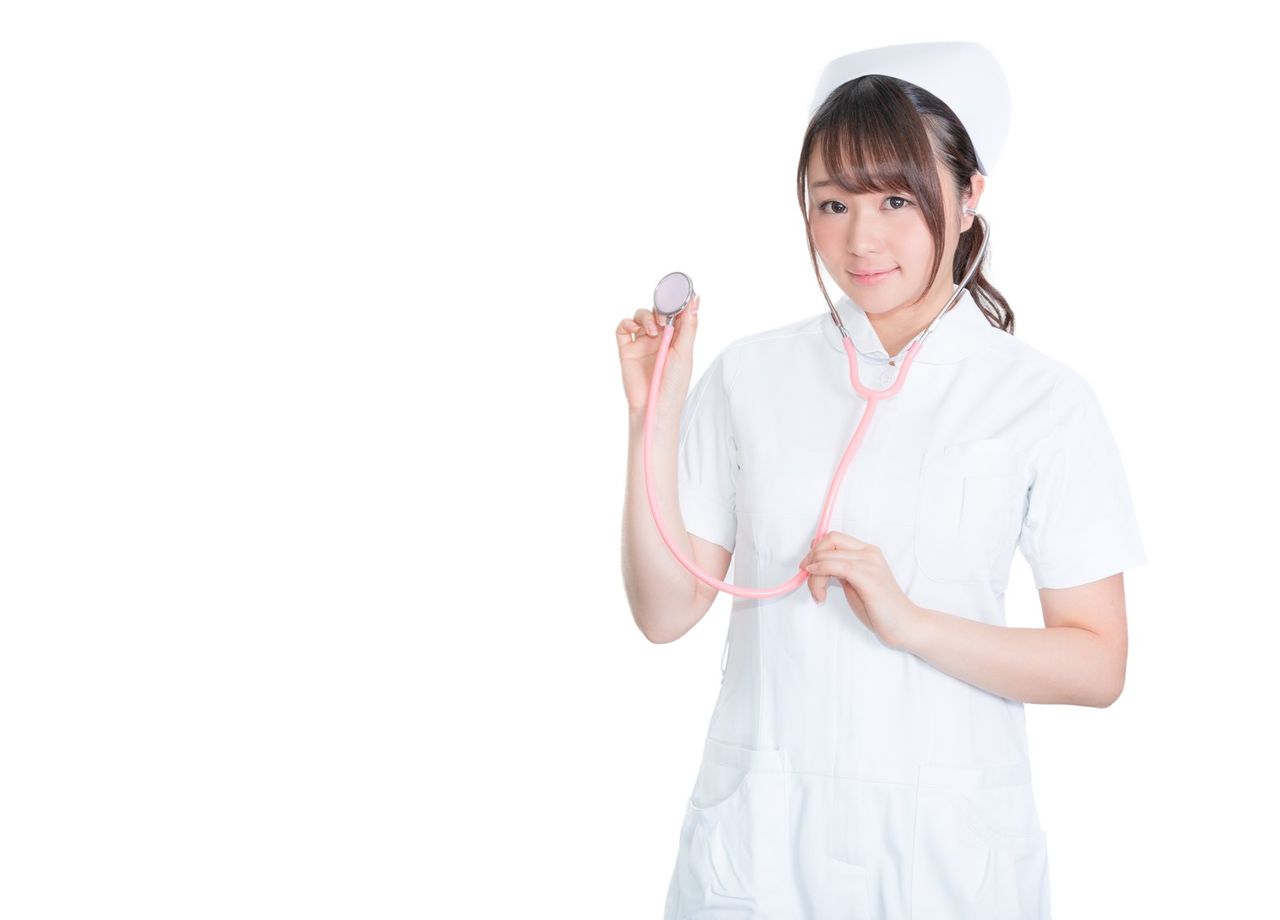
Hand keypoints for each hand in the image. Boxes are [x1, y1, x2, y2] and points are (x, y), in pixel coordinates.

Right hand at [615, 295, 700, 417]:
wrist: (654, 406)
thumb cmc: (673, 384)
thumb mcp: (685, 352)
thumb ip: (688, 325)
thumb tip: (696, 299)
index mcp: (676, 338)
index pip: (676, 312)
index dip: (677, 302)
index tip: (680, 294)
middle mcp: (659, 338)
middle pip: (657, 310)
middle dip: (661, 308)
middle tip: (665, 318)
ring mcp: (642, 343)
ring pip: (640, 315)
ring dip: (646, 317)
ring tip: (654, 332)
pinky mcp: (627, 349)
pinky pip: (623, 327)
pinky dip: (628, 323)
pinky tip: (636, 330)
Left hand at [799, 531, 920, 648]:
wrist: (905, 624)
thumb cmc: (879, 608)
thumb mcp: (854, 583)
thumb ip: (839, 570)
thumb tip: (816, 560)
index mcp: (867, 551)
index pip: (833, 538)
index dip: (815, 550)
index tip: (806, 568)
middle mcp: (869, 553)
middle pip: (829, 542)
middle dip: (811, 559)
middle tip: (807, 580)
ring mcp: (870, 564)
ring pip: (829, 555)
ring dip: (814, 575)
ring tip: (818, 595)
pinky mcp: (869, 578)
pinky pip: (838, 566)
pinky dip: (822, 572)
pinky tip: (819, 587)